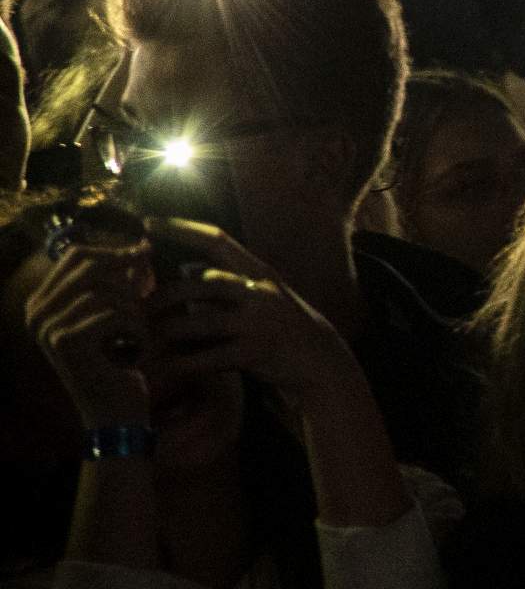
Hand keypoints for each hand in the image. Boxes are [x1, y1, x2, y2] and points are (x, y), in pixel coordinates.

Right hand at [26, 239, 154, 428]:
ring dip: (134, 309)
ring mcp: (46, 326)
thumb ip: (120, 280)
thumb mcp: (117, 313)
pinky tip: (131, 349)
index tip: (144, 254)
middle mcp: (35, 311)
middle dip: (127, 276)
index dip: (115, 250)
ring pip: (107, 290)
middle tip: (147, 292)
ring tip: (133, 334)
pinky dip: (134, 329)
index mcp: (42, 301)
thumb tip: (141, 246)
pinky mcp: (65, 341)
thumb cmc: (120, 359)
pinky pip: (115, 313)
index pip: (77, 254)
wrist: (114, 409)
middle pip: (90, 265)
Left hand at [145, 223, 369, 418]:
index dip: (181, 229)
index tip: (147, 223)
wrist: (320, 359)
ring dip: (166, 331)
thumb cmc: (282, 325)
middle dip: (162, 295)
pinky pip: (207, 357)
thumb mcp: (263, 294)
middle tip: (139, 307)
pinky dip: (182, 363)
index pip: (217, 240)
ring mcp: (258, 323)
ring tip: (146, 338)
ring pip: (197, 322)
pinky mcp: (254, 353)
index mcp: (259, 273)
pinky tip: (166, 366)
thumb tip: (185, 270)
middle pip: (198, 284)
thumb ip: (228, 283)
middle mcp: (259, 292)